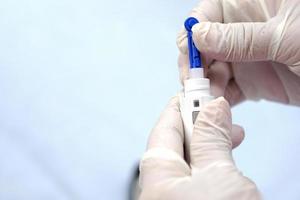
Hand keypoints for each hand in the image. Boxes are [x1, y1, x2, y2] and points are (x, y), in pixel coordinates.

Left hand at [139, 96, 259, 199]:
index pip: (164, 129)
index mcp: (157, 178)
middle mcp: (161, 188)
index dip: (180, 106)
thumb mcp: (219, 175)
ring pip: (189, 162)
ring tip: (232, 134)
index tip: (195, 91)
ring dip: (210, 145)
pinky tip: (227, 161)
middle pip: (175, 144)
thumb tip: (212, 110)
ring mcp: (174, 196)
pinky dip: (212, 165)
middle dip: (199, 124)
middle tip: (218, 110)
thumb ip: (212, 140)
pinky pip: (197, 178)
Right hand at [177, 0, 299, 105]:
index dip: (193, 32)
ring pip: (211, 71)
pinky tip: (217, 109)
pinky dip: (218, 100)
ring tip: (206, 102)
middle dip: (195, 65)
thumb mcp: (287, 35)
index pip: (206, 13)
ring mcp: (246, 57)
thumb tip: (199, 35)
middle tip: (194, 86)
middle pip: (203, 46)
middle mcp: (243, 30)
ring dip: (204, 87)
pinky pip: (226, 90)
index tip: (189, 53)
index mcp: (250, 5)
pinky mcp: (252, 82)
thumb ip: (240, 37)